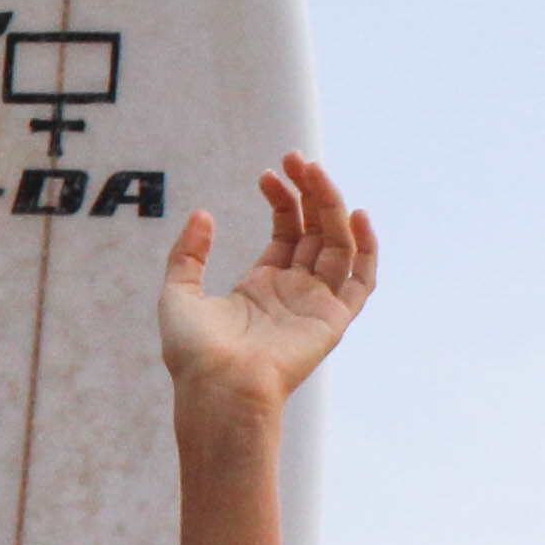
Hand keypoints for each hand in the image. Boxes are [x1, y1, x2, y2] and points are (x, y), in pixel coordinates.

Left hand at [157, 152, 374, 409]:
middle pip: (315, 230)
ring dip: (331, 205)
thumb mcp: (178, 292)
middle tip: (296, 158)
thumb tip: (203, 214)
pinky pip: (361, 282)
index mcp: (262, 286)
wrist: (216, 387)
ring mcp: (315, 305)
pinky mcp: (333, 320)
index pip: (287, 231)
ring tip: (315, 172)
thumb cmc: (194, 352)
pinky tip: (356, 215)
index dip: (283, 199)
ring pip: (338, 244)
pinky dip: (367, 249)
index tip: (268, 174)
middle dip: (309, 192)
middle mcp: (294, 292)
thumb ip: (188, 253)